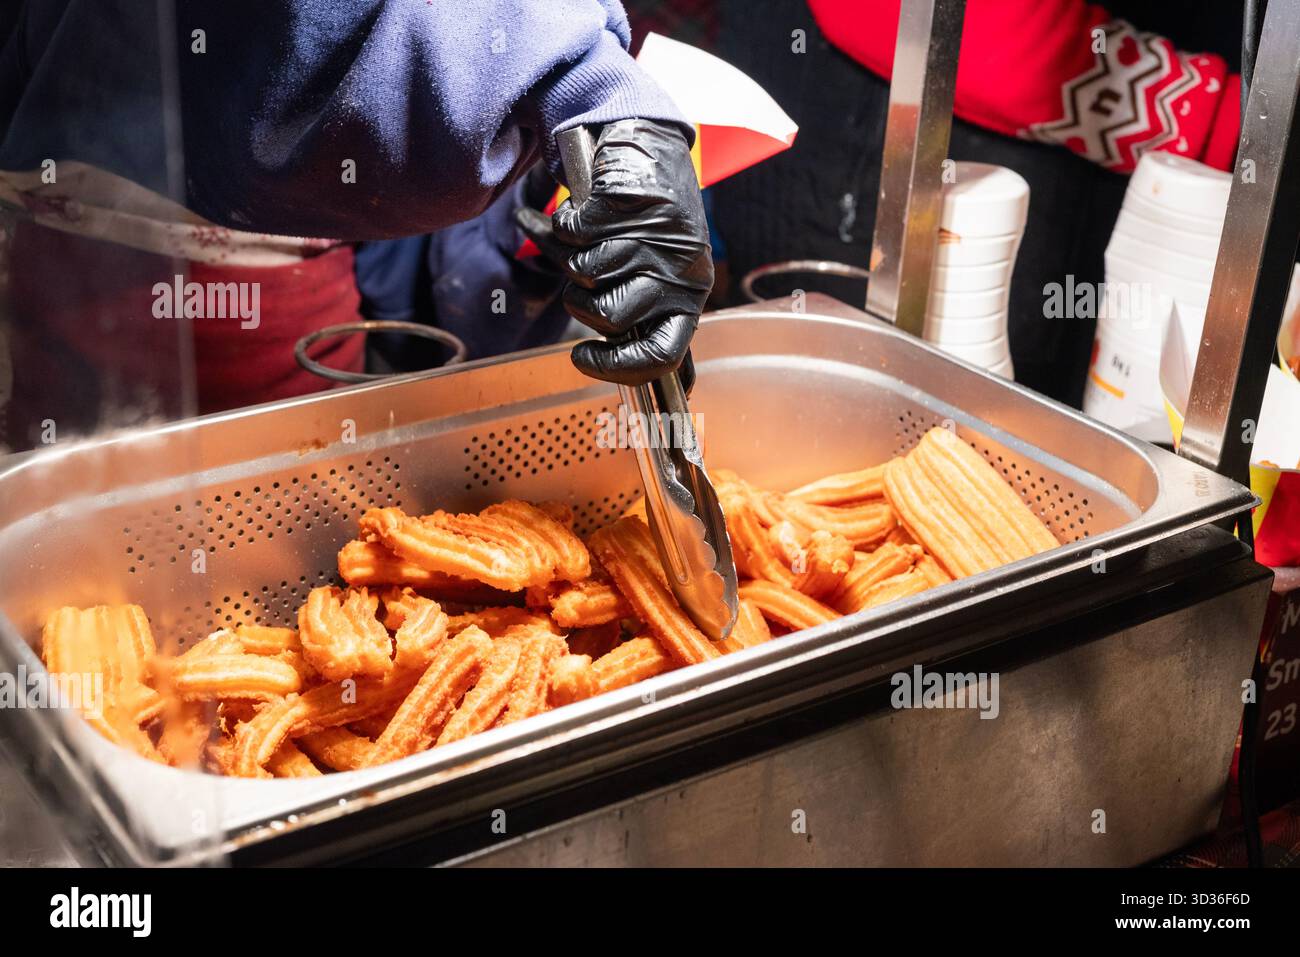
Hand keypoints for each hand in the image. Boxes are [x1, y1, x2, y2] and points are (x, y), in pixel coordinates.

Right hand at [516, 119, 712, 386]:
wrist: (646, 142)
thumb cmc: (650, 220)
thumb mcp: (659, 273)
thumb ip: (640, 317)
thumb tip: (624, 374)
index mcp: (689, 293)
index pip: (663, 353)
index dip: (618, 367)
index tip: (582, 359)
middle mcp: (677, 267)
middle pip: (611, 317)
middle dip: (584, 304)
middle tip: (587, 283)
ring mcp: (652, 235)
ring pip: (587, 276)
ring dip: (575, 261)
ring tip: (591, 242)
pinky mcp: (624, 201)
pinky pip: (574, 235)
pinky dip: (566, 226)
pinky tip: (584, 214)